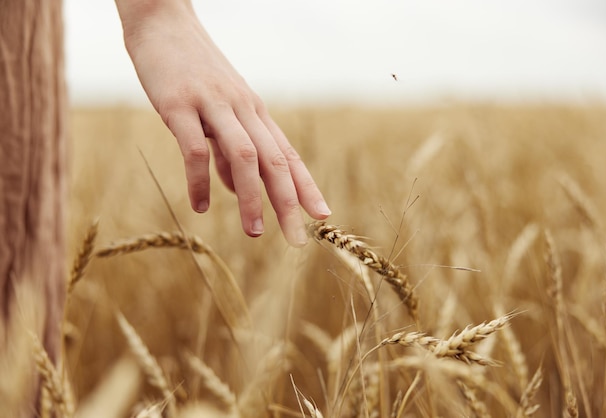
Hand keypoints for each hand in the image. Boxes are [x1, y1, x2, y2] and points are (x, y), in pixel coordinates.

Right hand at [115, 0, 329, 246]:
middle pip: (274, 161)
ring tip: (255, 232)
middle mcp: (242, 110)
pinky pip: (195, 148)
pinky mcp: (179, 104)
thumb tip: (235, 189)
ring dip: (252, 198)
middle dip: (288, 203)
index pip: (287, 155)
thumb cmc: (191, 72)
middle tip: (297, 240)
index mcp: (254, 113)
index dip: (306, 186)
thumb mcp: (218, 111)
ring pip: (244, 157)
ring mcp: (213, 105)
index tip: (321, 215)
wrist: (162, 22)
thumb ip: (226, 151)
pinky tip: (200, 206)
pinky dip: (200, 181)